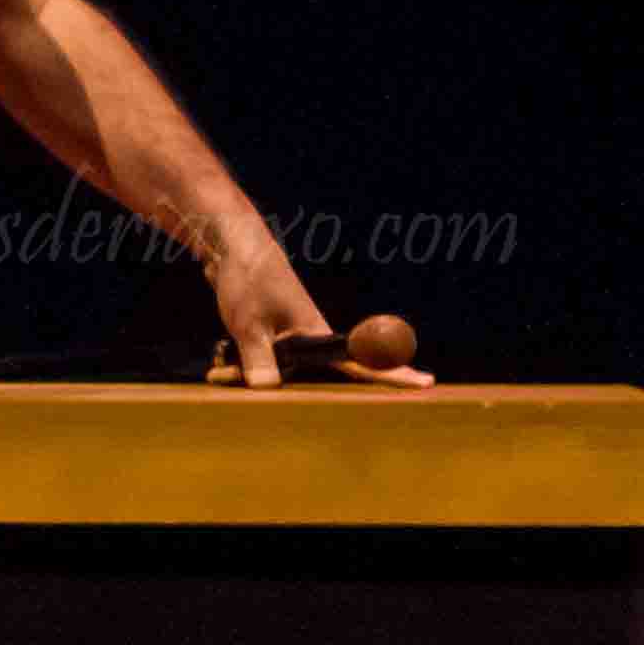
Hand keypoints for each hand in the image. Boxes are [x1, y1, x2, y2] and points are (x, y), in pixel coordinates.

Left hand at [201, 218, 435, 388]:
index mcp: (317, 332)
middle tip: (297, 401)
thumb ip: (259, 361)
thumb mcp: (250, 325)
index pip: (361, 360)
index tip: (428, 383)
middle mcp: (308, 334)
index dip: (393, 374)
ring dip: (247, 378)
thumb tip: (268, 392)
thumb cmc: (249, 277)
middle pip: (308, 377)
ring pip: (275, 370)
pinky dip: (237, 365)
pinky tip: (216, 372)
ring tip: (218, 377)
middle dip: (287, 392)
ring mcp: (287, 332)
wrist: (230, 244)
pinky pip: (257, 359)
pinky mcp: (267, 329)